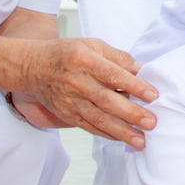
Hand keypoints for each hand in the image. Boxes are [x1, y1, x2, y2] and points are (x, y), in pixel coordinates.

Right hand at [14, 37, 158, 147]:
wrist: (32, 67)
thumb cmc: (67, 53)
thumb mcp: (92, 45)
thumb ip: (118, 57)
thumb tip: (142, 70)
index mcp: (84, 60)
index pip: (112, 75)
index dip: (133, 86)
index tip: (153, 95)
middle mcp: (76, 82)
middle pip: (106, 101)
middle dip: (130, 114)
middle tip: (151, 123)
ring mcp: (70, 101)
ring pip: (98, 119)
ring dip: (121, 131)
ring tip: (141, 140)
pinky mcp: (67, 114)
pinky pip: (89, 127)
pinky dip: (106, 134)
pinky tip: (122, 139)